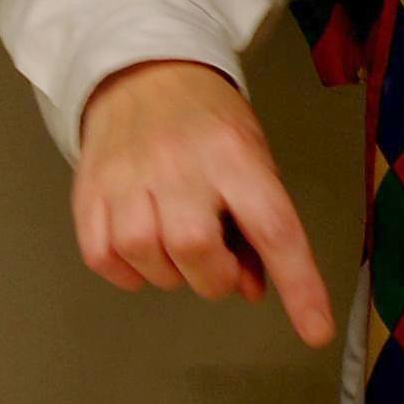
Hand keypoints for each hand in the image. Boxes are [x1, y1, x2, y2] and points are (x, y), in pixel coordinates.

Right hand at [72, 61, 336, 346]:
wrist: (141, 72)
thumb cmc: (207, 123)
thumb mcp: (251, 159)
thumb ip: (255, 222)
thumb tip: (250, 288)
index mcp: (234, 154)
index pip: (273, 227)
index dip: (298, 284)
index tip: (315, 331)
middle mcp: (179, 165)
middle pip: (195, 247)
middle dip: (213, 277)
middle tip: (217, 267)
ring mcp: (127, 178)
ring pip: (145, 255)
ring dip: (167, 274)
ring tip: (176, 255)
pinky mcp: (88, 191)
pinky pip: (102, 256)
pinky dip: (124, 272)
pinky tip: (139, 257)